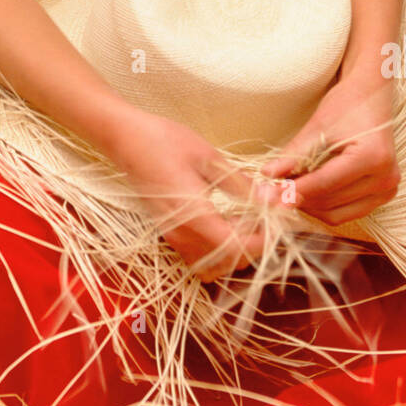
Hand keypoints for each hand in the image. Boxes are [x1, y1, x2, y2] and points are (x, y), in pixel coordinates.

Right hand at [106, 110, 270, 282]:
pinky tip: (227, 223)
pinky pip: (200, 258)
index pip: (238, 248)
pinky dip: (219, 250)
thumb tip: (274, 201)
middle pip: (229, 262)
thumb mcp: (210, 158)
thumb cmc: (166, 142)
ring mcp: (173, 238)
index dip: (264, 240)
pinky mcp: (169, 234)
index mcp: (195, 217)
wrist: (127, 139)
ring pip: (215, 266)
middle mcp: (182, 236)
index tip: (279, 220)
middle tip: (268, 217)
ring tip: (249, 221)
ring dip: (236, 251)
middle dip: (255, 244)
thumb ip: (242, 186)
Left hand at [257, 64, 399, 227]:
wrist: (371, 98)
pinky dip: (324, 206)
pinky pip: (347, 212)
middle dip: (298, 199)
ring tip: (288, 189)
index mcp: (373, 158)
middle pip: (330, 202)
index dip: (293, 190)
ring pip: (337, 214)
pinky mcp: (383, 194)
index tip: (268, 194)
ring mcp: (387, 190)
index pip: (325, 183)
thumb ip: (294, 155)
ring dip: (309, 206)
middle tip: (271, 192)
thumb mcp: (317, 127)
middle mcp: (385, 178)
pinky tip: (307, 192)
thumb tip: (267, 175)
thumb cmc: (346, 105)